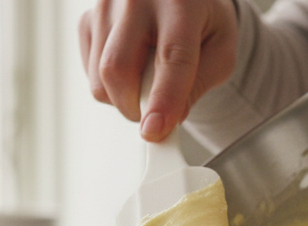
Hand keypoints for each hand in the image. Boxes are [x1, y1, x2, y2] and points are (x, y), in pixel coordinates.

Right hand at [79, 0, 237, 140]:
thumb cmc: (202, 22)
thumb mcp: (221, 50)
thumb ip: (199, 84)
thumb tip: (167, 120)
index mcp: (180, 2)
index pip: (170, 57)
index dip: (163, 99)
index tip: (154, 130)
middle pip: (119, 68)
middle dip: (134, 107)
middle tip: (154, 116)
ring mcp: (106, 8)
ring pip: (101, 77)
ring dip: (124, 98)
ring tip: (147, 82)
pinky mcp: (87, 21)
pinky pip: (90, 73)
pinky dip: (110, 86)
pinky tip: (131, 68)